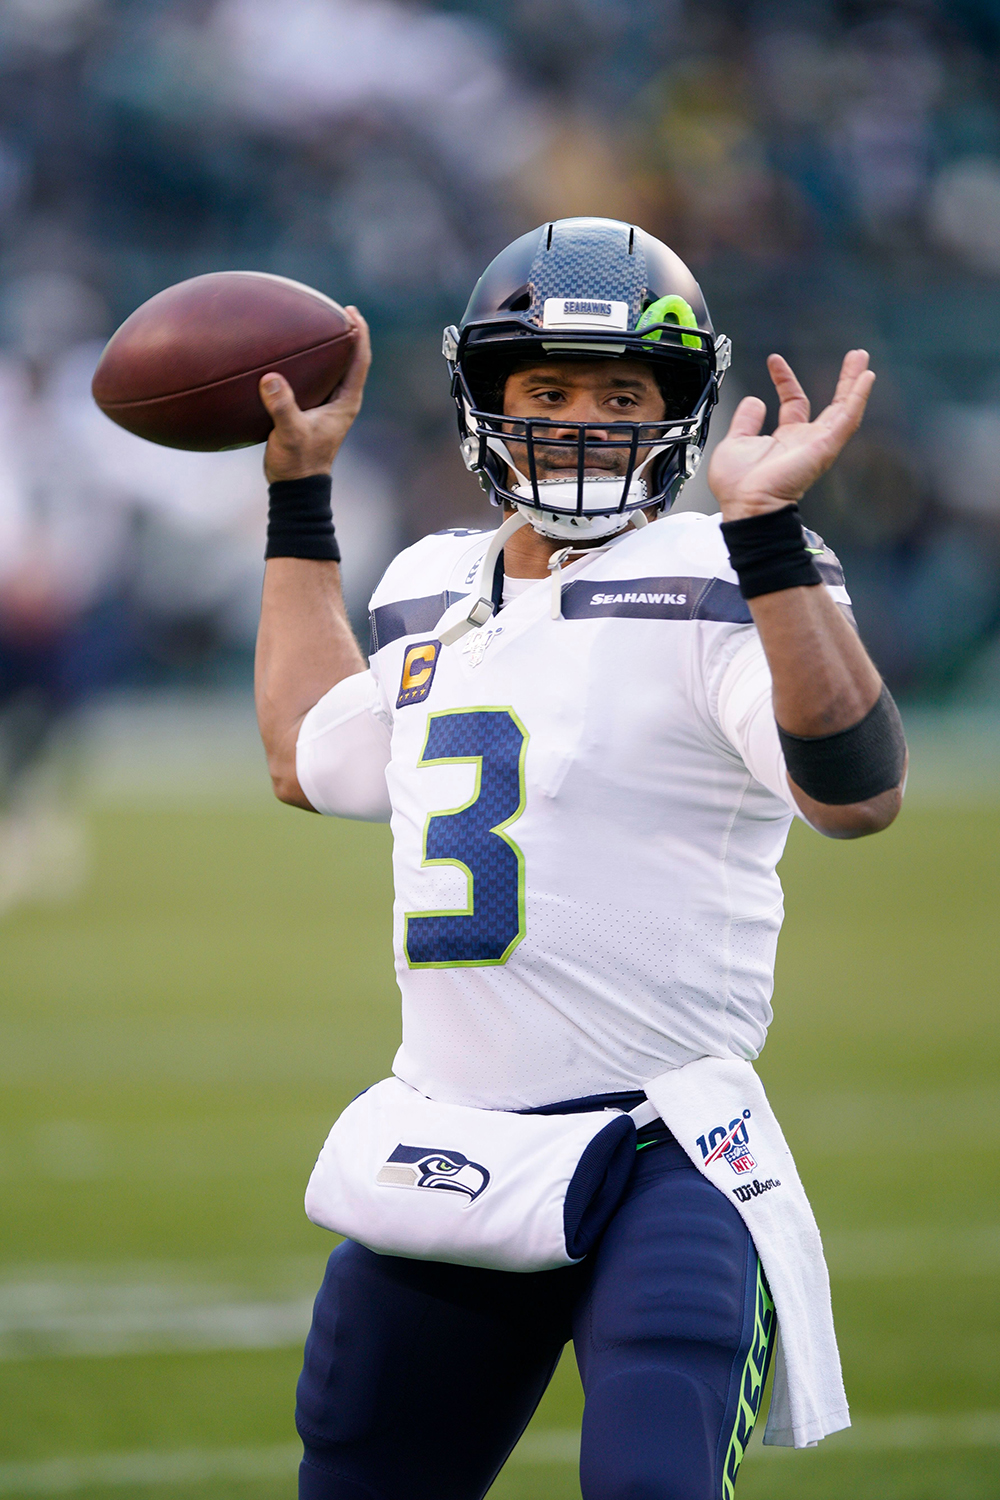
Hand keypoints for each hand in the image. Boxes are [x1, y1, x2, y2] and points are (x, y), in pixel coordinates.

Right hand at [260, 306, 371, 481]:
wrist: (296, 488)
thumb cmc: (298, 463)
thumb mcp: (289, 433)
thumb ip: (282, 407)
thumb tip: (271, 379)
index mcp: (345, 402)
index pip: (359, 360)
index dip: (359, 334)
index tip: (351, 312)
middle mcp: (341, 401)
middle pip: (350, 360)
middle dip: (345, 334)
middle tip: (334, 310)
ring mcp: (328, 407)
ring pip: (334, 370)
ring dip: (329, 349)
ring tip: (316, 326)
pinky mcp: (313, 412)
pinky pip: (315, 380)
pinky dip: (309, 365)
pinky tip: (290, 356)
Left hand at [707, 350, 874, 519]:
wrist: (746, 504)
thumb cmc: (738, 487)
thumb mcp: (735, 442)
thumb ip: (746, 421)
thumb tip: (754, 401)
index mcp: (784, 440)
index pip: (793, 402)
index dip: (785, 380)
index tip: (774, 360)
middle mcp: (804, 441)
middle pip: (831, 405)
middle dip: (843, 380)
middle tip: (854, 357)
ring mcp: (817, 445)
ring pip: (844, 409)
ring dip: (854, 383)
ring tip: (862, 359)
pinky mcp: (825, 447)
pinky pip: (847, 420)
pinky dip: (858, 398)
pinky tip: (866, 378)